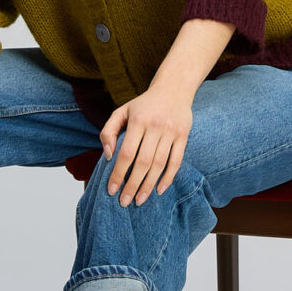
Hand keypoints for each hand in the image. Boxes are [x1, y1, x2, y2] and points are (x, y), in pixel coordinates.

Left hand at [101, 84, 192, 206]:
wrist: (173, 88)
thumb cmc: (143, 105)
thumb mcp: (121, 112)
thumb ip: (108, 131)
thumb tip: (108, 156)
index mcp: (138, 120)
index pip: (126, 153)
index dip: (118, 173)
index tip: (111, 190)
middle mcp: (155, 126)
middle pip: (143, 162)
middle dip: (132, 185)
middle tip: (124, 202)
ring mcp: (171, 132)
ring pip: (159, 165)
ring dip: (148, 185)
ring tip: (139, 200)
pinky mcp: (183, 136)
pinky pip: (176, 161)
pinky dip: (168, 178)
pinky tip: (159, 190)